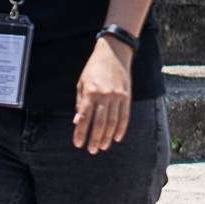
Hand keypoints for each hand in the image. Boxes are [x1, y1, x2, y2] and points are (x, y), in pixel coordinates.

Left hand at [73, 38, 132, 152]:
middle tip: (91, 150)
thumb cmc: (94, 68)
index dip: (81, 132)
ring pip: (112, 122)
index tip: (77, 144)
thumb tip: (77, 122)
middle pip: (99, 123)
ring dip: (107, 136)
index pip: (85, 117)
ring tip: (102, 147)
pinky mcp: (127, 96)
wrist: (114, 52)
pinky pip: (124, 116)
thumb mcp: (82, 83)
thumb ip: (80, 103)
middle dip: (94, 138)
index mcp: (90, 92)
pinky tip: (116, 138)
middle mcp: (104, 96)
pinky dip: (121, 128)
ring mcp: (117, 96)